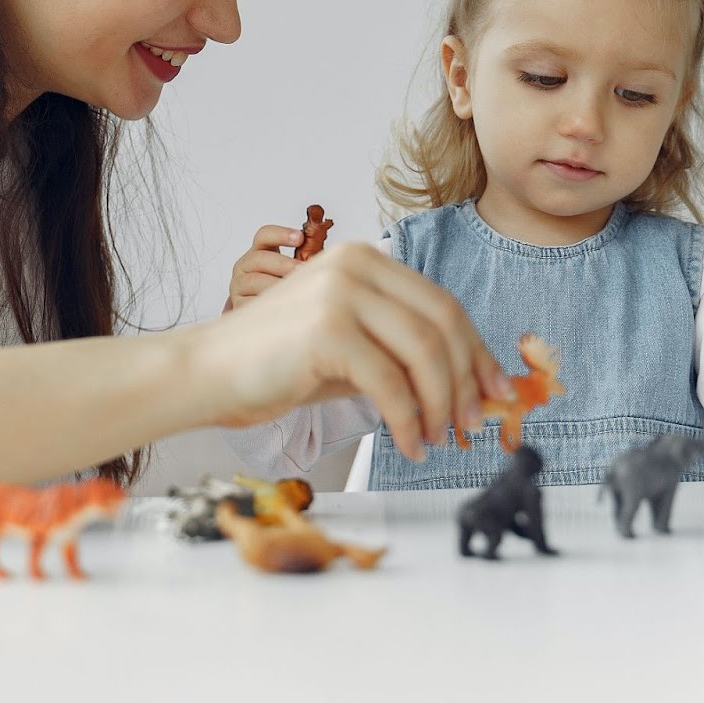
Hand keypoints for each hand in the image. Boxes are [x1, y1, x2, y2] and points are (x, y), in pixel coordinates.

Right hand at [190, 241, 512, 461]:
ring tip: (439, 439)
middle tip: (473, 424)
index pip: (441, 303)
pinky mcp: (327, 329)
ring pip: (424, 352)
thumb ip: (401, 353)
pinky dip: (408, 419)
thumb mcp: (350, 347)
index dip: (476, 351)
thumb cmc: (276, 365)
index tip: (496, 391)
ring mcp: (341, 292)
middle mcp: (356, 264)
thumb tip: (470, 386)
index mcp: (364, 259)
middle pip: (442, 323)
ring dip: (441, 404)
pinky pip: (390, 382)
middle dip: (467, 380)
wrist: (207, 374)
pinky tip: (409, 443)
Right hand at [222, 224, 304, 312]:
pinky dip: (269, 303)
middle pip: (259, 258)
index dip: (281, 234)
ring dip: (276, 284)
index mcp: (258, 252)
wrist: (258, 311)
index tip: (300, 238)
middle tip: (301, 269)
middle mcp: (245, 266)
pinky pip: (253, 302)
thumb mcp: (287, 270)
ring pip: (255, 281)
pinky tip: (284, 305)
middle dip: (283, 263)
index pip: (265, 235)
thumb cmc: (277, 286)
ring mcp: (239, 285)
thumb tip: (326, 258)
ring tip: (295, 289)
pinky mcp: (239, 304)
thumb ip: (301, 260)